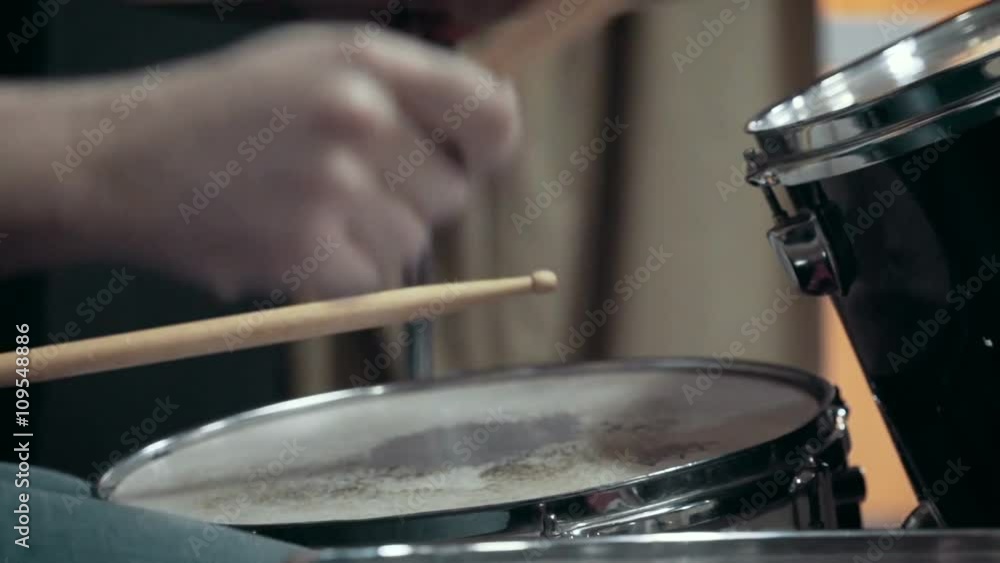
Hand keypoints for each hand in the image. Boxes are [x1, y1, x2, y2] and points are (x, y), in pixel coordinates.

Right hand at [56, 24, 520, 299]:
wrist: (120, 157)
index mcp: (366, 61)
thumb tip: (501, 115)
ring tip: (311, 213)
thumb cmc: (227, 109)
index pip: (487, 112)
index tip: (478, 160)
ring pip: (413, 244)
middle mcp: (358, 116)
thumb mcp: (316, 60)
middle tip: (348, 187)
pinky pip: (373, 283)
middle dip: (412, 199)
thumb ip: (409, 82)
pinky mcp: (303, 247)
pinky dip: (342, 276)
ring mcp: (330, 184)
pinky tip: (297, 244)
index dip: (492, 145)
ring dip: (375, 241)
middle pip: (451, 192)